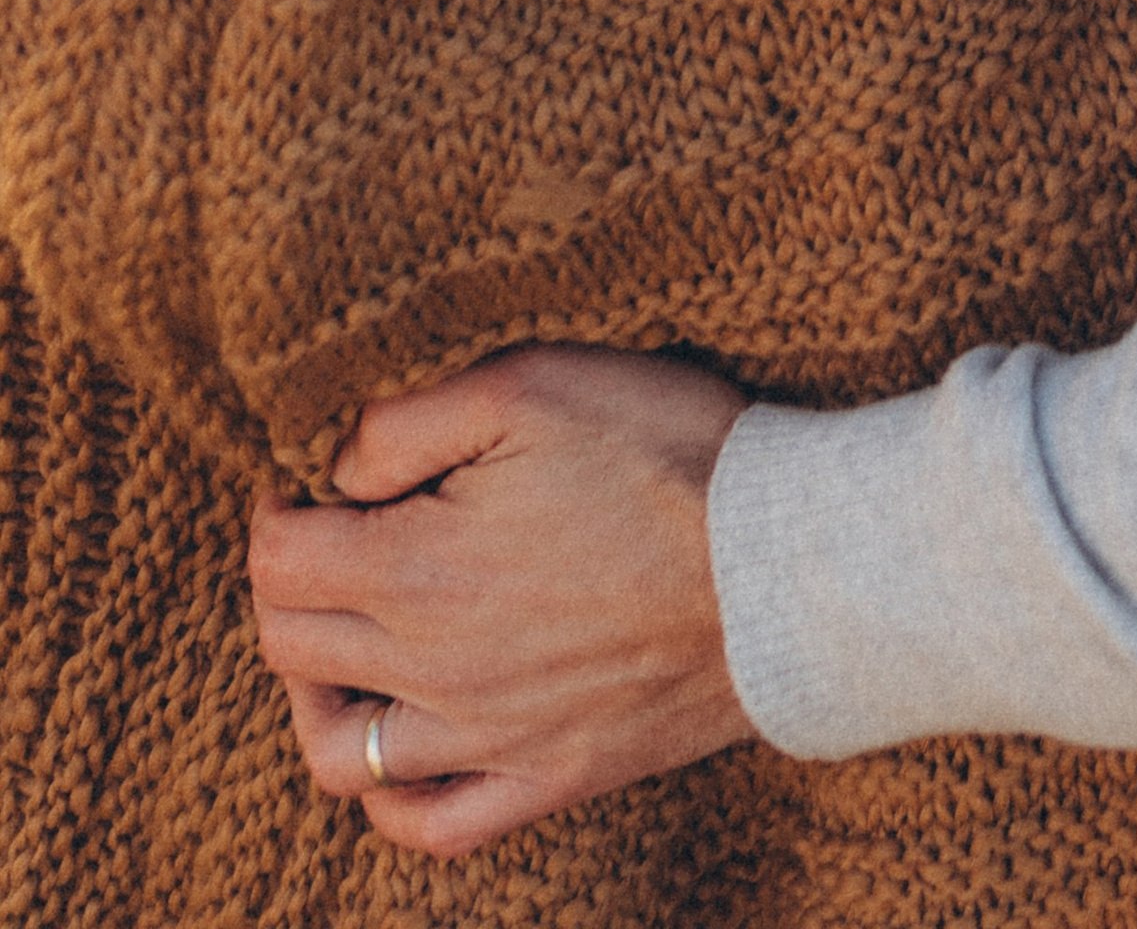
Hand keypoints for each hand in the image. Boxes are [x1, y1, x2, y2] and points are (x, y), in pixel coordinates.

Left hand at [249, 345, 749, 858]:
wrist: (788, 563)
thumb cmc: (666, 455)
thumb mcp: (534, 382)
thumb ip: (408, 422)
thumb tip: (340, 470)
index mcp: (418, 569)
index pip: (278, 563)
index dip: (275, 511)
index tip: (302, 483)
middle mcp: (434, 670)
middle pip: (292, 650)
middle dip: (287, 588)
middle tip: (328, 540)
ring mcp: (489, 739)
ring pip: (338, 755)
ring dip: (315, 695)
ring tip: (347, 641)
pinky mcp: (548, 777)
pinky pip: (432, 827)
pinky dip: (390, 801)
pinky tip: (403, 750)